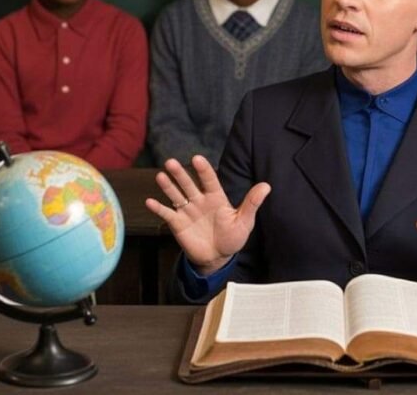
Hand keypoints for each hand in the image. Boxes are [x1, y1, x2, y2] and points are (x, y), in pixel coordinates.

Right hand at [145, 156, 269, 274]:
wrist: (218, 257)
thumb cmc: (232, 237)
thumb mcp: (244, 221)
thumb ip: (252, 203)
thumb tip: (266, 185)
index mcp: (216, 197)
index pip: (209, 180)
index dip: (203, 170)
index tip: (197, 158)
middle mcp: (199, 201)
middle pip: (188, 184)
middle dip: (180, 174)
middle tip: (170, 162)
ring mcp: (187, 211)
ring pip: (176, 195)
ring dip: (168, 186)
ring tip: (160, 176)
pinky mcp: (177, 224)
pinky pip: (167, 214)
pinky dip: (158, 208)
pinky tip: (150, 202)